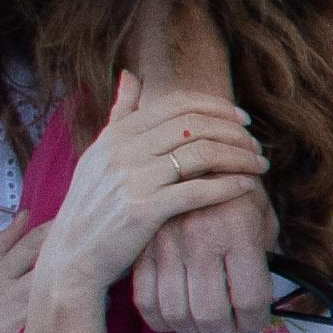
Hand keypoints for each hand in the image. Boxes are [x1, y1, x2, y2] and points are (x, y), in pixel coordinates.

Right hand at [41, 74, 267, 320]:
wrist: (73, 257)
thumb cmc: (92, 207)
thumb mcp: (98, 154)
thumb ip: (120, 115)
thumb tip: (131, 75)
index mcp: (117, 134)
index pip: (178, 105)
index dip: (217, 107)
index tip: (242, 119)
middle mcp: (124, 150)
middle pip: (195, 125)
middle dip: (235, 132)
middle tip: (256, 145)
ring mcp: (132, 179)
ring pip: (201, 154)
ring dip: (239, 157)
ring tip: (259, 165)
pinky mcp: (142, 210)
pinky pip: (197, 190)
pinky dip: (228, 186)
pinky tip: (247, 187)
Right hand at [132, 178, 280, 332]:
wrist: (185, 151)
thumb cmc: (232, 183)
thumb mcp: (260, 209)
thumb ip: (263, 249)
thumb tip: (261, 293)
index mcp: (239, 230)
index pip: (251, 300)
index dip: (256, 321)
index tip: (255, 321)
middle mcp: (202, 239)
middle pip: (212, 315)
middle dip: (226, 331)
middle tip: (231, 327)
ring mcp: (167, 245)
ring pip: (178, 314)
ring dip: (195, 330)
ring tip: (206, 324)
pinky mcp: (142, 247)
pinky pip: (146, 300)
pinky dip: (161, 320)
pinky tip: (175, 318)